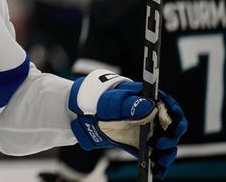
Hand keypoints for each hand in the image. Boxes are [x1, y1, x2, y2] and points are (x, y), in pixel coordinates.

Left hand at [69, 70, 187, 178]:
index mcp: (153, 102)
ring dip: (166, 154)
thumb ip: (131, 105)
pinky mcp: (149, 147)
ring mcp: (155, 133)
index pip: (172, 108)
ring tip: (157, 160)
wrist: (98, 117)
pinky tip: (156, 172)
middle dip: (170, 138)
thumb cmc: (108, 105)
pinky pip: (158, 157)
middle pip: (174, 130)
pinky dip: (159, 166)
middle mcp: (158, 119)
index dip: (175, 117)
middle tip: (158, 143)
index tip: (173, 126)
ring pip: (169, 146)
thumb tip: (149, 107)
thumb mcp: (116, 102)